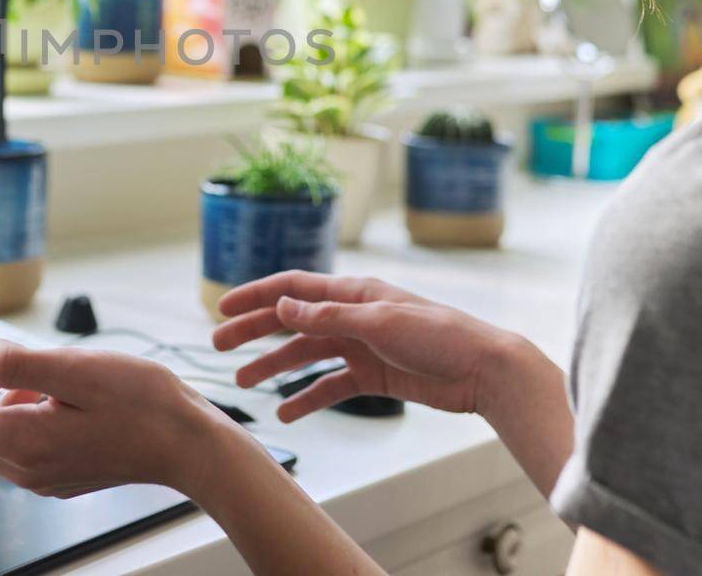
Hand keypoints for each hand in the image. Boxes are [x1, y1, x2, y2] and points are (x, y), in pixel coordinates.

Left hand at [0, 329, 252, 499]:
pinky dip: (6, 405)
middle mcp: (23, 468)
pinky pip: (10, 438)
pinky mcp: (56, 469)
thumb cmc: (144, 405)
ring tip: (8, 357)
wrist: (190, 446)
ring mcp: (39, 473)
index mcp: (20, 443)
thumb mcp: (75, 369)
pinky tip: (39, 384)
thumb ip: (15, 363)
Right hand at [211, 270, 526, 422]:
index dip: (255, 296)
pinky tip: (285, 412)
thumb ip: (328, 316)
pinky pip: (332, 386)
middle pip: (291, 321)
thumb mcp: (379, 323)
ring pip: (306, 356)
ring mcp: (362, 347)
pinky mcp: (375, 377)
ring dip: (273, 367)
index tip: (221, 308)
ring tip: (241, 383)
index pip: (292, 288)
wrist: (484, 370)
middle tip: (217, 346)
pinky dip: (308, 398)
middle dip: (253, 332)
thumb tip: (281, 306)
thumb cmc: (439, 336)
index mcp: (353, 293)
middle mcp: (352, 316)